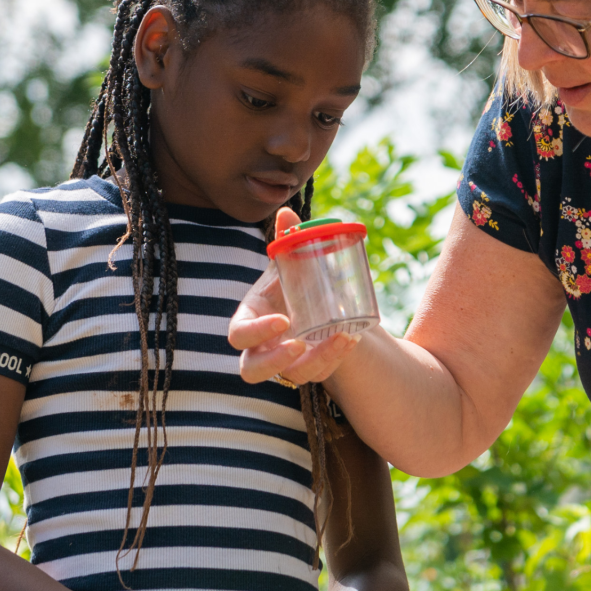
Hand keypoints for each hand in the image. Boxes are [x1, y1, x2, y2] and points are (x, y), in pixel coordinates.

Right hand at [228, 208, 365, 386]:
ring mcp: (284, 363)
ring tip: (341, 339)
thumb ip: (285, 241)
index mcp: (249, 319)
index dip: (256, 332)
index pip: (238, 335)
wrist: (314, 302)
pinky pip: (318, 375)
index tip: (282, 321)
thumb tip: (286, 212)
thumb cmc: (291, 283)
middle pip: (252, 370)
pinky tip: (352, 339)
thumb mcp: (288, 263)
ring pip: (291, 377)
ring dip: (317, 362)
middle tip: (300, 344)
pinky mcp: (308, 370)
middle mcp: (261, 347)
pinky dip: (335, 359)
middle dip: (274, 362)